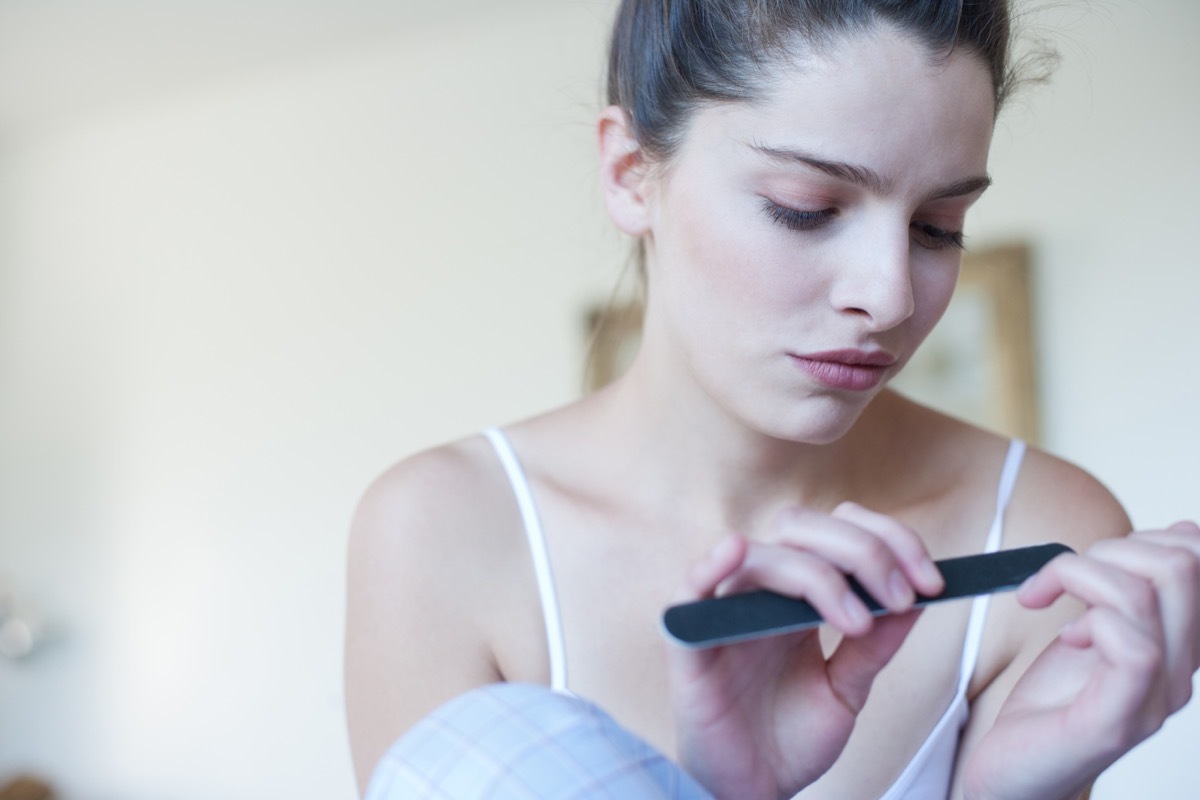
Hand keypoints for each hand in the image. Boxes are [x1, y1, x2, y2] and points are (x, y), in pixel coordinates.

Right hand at [664, 502, 944, 799]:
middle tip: (902, 594)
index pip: (837, 532)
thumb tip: (917, 598)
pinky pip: (689, 590)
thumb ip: (875, 646)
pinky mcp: (690, 644)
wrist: (755, 793)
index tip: (932, 581)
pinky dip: (709, 565)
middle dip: (862, 549)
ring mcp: (724, 613)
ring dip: (818, 575)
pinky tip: (735, 550)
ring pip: (762, 555)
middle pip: (801, 527)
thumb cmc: (790, 741)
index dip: (887, 541)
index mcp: (798, 595)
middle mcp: (761, 593)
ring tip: (857, 622)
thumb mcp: (848, 690)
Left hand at [962, 521, 1199, 799]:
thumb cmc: (1052, 704)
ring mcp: (1152, 699)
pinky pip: (1134, 646)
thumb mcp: (1095, 629)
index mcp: (1179, 646)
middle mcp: (1180, 672)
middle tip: (1061, 577)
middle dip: (1109, 548)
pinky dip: (1087, 620)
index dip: (1150, 536)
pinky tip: (1064, 637)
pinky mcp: (1116, 720)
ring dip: (1078, 573)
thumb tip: (1181, 530)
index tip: (1098, 560)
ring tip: (1044, 595)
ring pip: (1146, 593)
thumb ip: (1130, 589)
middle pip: (1180, 563)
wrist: (1014, 774)